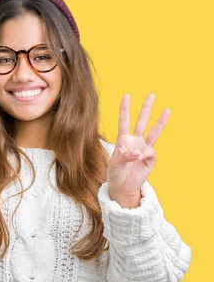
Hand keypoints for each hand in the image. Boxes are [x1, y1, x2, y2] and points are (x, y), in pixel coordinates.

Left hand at [107, 93, 170, 207]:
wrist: (122, 187)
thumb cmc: (115, 174)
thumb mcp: (114, 164)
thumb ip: (125, 156)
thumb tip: (140, 152)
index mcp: (122, 140)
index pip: (124, 121)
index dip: (125, 109)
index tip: (126, 96)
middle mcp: (134, 141)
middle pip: (141, 122)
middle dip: (146, 109)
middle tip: (152, 94)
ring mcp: (144, 148)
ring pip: (153, 132)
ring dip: (160, 122)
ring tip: (167, 110)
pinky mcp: (150, 158)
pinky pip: (150, 152)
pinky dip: (145, 155)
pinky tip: (140, 161)